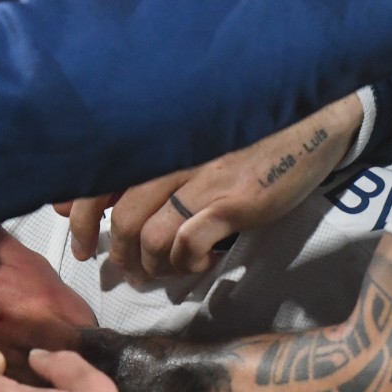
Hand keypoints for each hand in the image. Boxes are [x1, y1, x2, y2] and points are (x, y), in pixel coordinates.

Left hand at [90, 96, 363, 280]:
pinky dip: (185, 263)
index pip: (98, 179)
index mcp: (157, 138)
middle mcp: (171, 155)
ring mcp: (203, 178)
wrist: (312, 121)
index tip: (81, 243)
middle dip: (116, 253)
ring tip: (162, 270)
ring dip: (151, 265)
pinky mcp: (233, 200)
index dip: (79, 216)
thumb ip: (147, 163)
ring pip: (151, 236)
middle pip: (121, 217)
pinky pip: (189, 243)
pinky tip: (199, 264)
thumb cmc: (245, 130)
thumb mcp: (191, 139)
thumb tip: (90, 199)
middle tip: (123, 271)